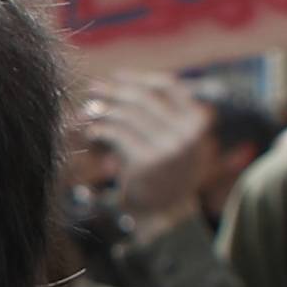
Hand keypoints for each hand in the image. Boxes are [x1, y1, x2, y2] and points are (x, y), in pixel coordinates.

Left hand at [79, 72, 211, 231]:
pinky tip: (92, 132)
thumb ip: (158, 111)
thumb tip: (115, 79)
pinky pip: (116, 134)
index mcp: (198, 120)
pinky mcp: (147, 161)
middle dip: (114, 91)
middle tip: (93, 88)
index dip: (139, 78)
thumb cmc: (166, 167)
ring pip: (127, 115)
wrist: (167, 210)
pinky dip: (99, 129)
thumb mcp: (175, 136)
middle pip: (143, 98)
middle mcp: (188, 132)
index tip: (116, 76)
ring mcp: (169, 147)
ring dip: (103, 109)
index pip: (168, 86)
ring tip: (88, 110)